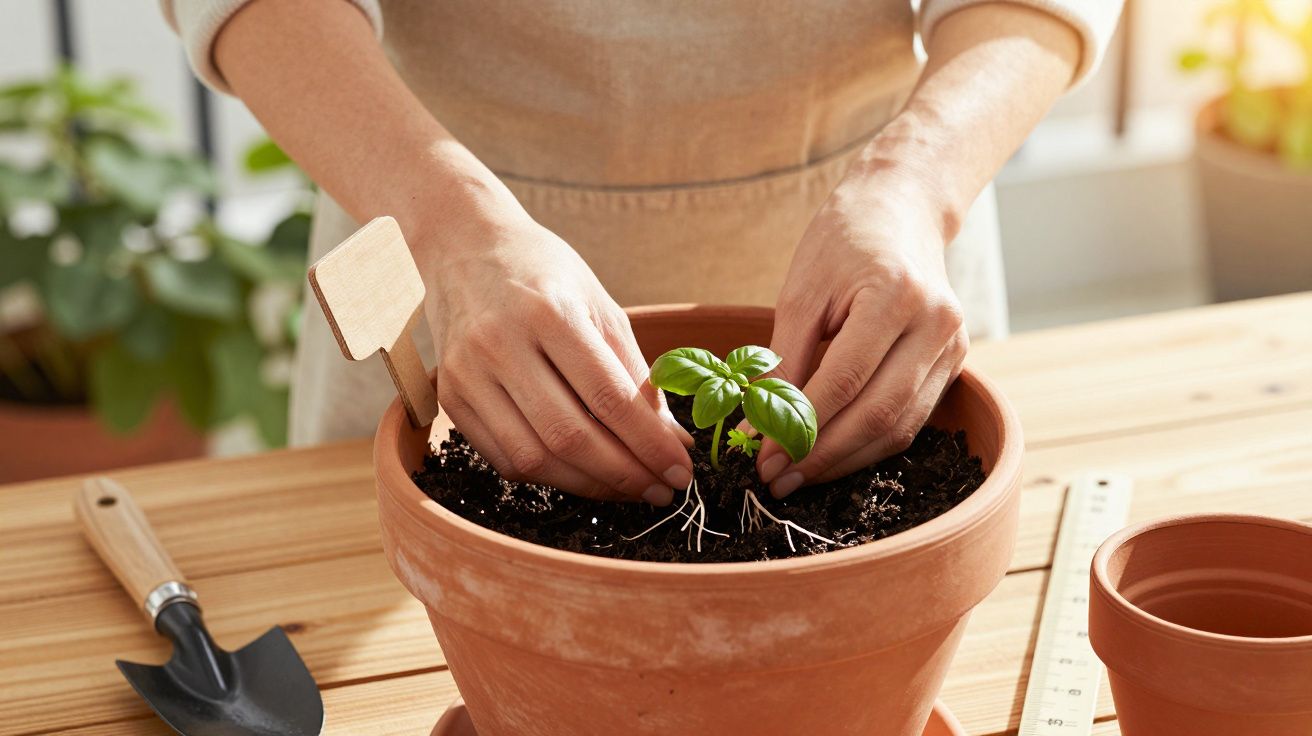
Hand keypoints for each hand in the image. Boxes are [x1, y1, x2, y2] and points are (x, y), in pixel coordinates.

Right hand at [416, 210, 692, 504]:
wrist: (464, 248)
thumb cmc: (544, 274)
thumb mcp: (600, 306)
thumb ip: (636, 375)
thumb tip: (673, 442)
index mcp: (548, 313)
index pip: (608, 398)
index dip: (650, 444)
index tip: (682, 471)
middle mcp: (500, 345)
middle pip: (569, 435)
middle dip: (625, 474)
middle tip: (662, 491)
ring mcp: (467, 375)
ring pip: (533, 458)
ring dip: (589, 485)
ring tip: (628, 488)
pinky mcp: (450, 398)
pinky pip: (504, 459)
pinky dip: (550, 478)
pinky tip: (584, 475)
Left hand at [754, 176, 967, 496]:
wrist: (902, 209)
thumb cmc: (843, 241)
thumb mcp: (801, 292)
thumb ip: (783, 361)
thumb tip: (758, 427)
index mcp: (896, 296)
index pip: (844, 381)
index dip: (802, 428)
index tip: (764, 458)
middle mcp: (936, 324)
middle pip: (878, 413)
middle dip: (822, 456)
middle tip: (777, 481)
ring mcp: (953, 346)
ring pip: (899, 426)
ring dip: (846, 460)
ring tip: (799, 477)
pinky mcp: (954, 362)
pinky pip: (911, 419)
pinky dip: (869, 444)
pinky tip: (832, 456)